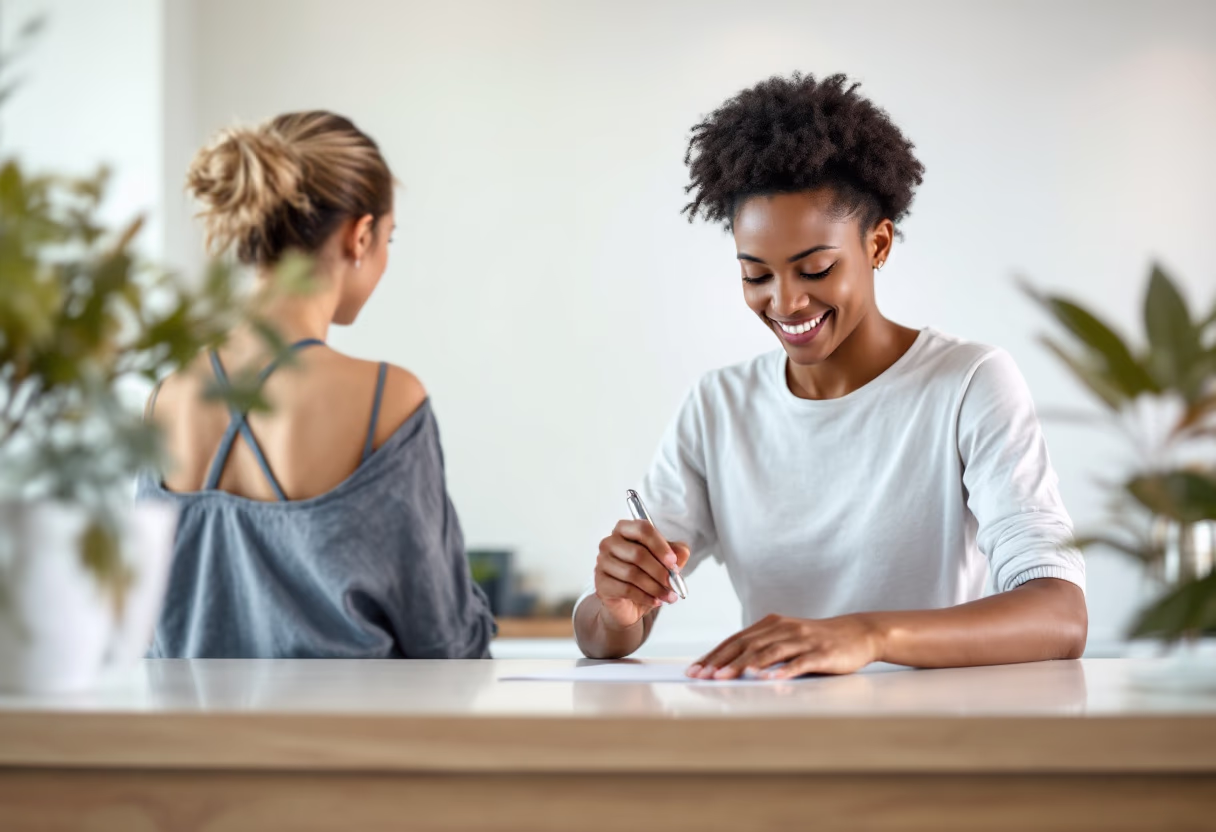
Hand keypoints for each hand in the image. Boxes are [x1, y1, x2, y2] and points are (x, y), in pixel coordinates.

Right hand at [594, 519, 690, 629]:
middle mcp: (610, 542)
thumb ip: (676, 553)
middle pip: (637, 553)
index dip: (660, 546)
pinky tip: (655, 601)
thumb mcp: (665, 562)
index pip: (643, 529)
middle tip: (674, 583)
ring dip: (655, 587)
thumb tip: (681, 552)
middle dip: (660, 571)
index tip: (673, 562)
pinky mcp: (600, 582)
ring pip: (632, 573)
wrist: (629, 602)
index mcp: (625, 529)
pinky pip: (625, 589)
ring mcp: (602, 562)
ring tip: (668, 596)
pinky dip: (645, 597)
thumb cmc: (646, 575)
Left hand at [687, 613, 884, 679]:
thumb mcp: (787, 638)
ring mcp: (803, 640)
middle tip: (702, 676)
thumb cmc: (818, 640)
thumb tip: (730, 664)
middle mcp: (784, 628)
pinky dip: (781, 671)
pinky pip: (798, 662)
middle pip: (747, 645)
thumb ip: (763, 647)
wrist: (859, 633)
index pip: (736, 640)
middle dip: (721, 661)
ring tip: (724, 678)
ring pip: (768, 652)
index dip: (715, 654)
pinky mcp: (821, 653)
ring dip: (743, 666)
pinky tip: (767, 679)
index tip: (695, 669)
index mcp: (772, 624)